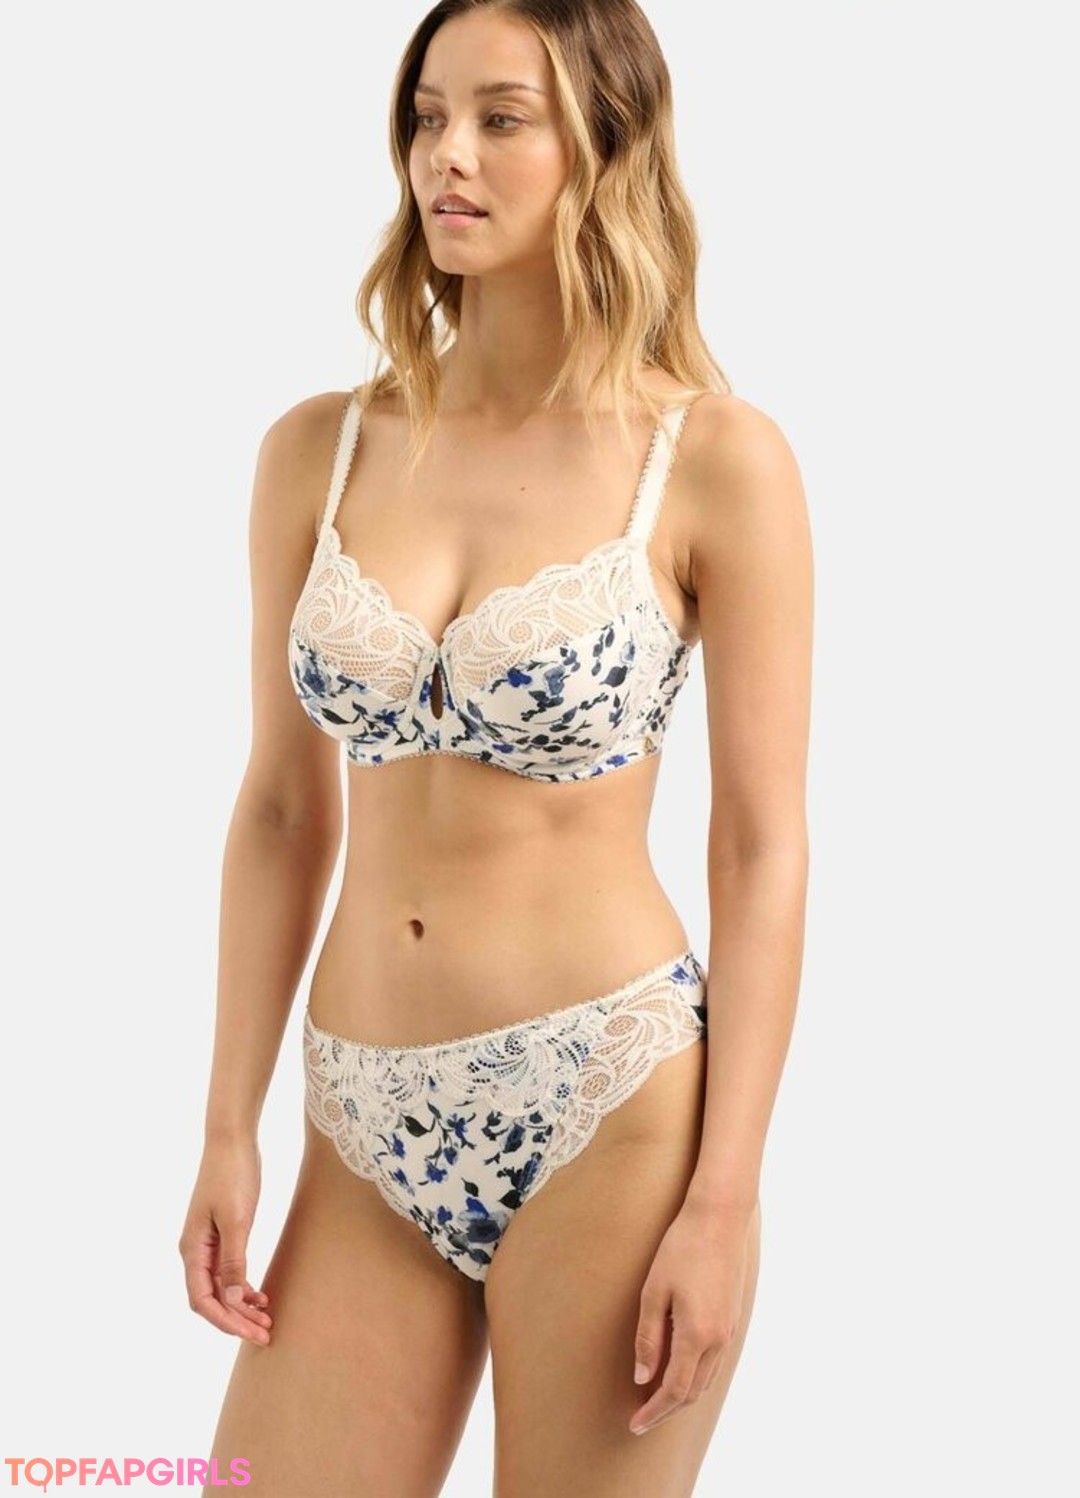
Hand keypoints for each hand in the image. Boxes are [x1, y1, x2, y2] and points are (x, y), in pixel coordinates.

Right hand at [178, 1136, 272, 1345]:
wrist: (232, 1140)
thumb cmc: (233, 1175)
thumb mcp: (237, 1219)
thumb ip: (234, 1260)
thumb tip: (234, 1300)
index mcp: (192, 1249)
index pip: (203, 1300)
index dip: (226, 1322)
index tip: (251, 1334)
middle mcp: (195, 1251)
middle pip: (211, 1299)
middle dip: (236, 1320)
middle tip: (266, 1335)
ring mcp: (207, 1243)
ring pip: (221, 1287)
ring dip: (242, 1307)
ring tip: (268, 1320)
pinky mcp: (222, 1233)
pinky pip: (229, 1271)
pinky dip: (244, 1287)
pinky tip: (263, 1296)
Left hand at [629, 1194, 758, 1435]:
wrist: (720, 1218)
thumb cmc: (681, 1248)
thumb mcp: (654, 1291)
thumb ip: (648, 1338)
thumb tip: (642, 1378)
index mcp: (696, 1335)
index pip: (674, 1390)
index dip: (654, 1412)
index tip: (634, 1424)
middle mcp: (718, 1339)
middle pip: (693, 1391)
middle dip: (667, 1409)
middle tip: (641, 1417)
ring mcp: (728, 1329)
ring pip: (706, 1379)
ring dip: (682, 1395)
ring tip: (656, 1399)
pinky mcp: (732, 1318)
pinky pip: (715, 1361)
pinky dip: (696, 1376)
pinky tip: (680, 1369)